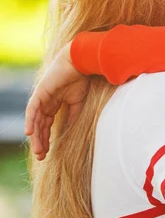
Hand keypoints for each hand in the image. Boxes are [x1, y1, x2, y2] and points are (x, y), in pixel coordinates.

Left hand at [25, 42, 90, 160]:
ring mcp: (41, 97)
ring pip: (36, 121)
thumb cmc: (81, 78)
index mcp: (54, 104)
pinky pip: (32, 109)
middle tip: (42, 156)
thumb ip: (73, 116)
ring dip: (36, 136)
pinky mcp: (40, 92)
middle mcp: (45, 102)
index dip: (47, 138)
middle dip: (41, 141)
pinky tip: (30, 133)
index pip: (47, 125)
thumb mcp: (78, 102)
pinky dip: (31, 121)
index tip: (48, 152)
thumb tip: (69, 131)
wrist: (80, 61)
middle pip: (40, 126)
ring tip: (39, 150)